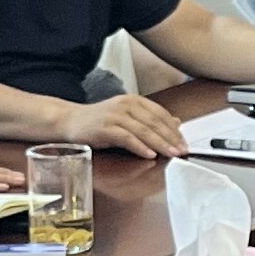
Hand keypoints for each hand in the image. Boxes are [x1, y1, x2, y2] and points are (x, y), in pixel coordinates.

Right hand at [61, 91, 187, 156]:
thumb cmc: (98, 121)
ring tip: (172, 154)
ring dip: (160, 144)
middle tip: (182, 151)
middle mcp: (126, 105)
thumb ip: (150, 119)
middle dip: (171, 138)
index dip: (174, 130)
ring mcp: (115, 115)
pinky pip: (127, 138)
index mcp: (134, 100)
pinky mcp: (106, 128)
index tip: (184, 143)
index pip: (160, 114)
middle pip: (155, 123)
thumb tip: (176, 122)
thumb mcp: (127, 117)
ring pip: (144, 130)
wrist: (70, 121)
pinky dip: (140, 147)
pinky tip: (150, 155)